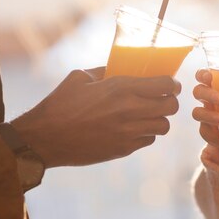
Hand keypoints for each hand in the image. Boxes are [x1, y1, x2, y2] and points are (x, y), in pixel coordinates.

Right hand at [12, 67, 180, 167]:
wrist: (45, 138)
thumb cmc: (60, 104)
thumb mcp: (80, 77)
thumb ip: (105, 71)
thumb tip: (120, 69)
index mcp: (121, 88)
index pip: (166, 85)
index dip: (173, 83)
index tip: (170, 84)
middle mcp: (130, 111)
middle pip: (171, 107)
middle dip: (170, 101)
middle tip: (161, 99)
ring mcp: (128, 132)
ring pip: (164, 126)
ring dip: (159, 119)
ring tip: (147, 115)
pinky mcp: (123, 149)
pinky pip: (147, 140)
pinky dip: (145, 133)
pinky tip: (132, 128)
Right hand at [191, 68, 218, 164]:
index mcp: (217, 86)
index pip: (202, 76)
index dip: (202, 74)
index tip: (209, 76)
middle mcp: (207, 100)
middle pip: (198, 92)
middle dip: (207, 94)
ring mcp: (206, 117)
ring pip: (198, 114)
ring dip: (210, 117)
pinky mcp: (209, 134)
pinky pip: (214, 139)